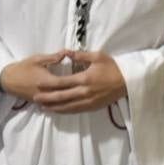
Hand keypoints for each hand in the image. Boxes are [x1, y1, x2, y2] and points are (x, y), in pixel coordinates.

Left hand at [0, 50, 125, 112]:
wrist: (128, 82)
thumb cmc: (113, 67)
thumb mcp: (97, 56)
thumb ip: (80, 56)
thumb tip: (65, 53)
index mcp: (84, 78)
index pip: (62, 83)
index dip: (49, 85)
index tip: (38, 85)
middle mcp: (84, 92)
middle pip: (62, 97)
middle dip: (47, 98)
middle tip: (35, 98)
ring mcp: (88, 101)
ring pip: (67, 106)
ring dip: (54, 107)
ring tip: (43, 107)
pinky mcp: (92, 107)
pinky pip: (76, 110)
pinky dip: (65, 111)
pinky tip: (58, 110)